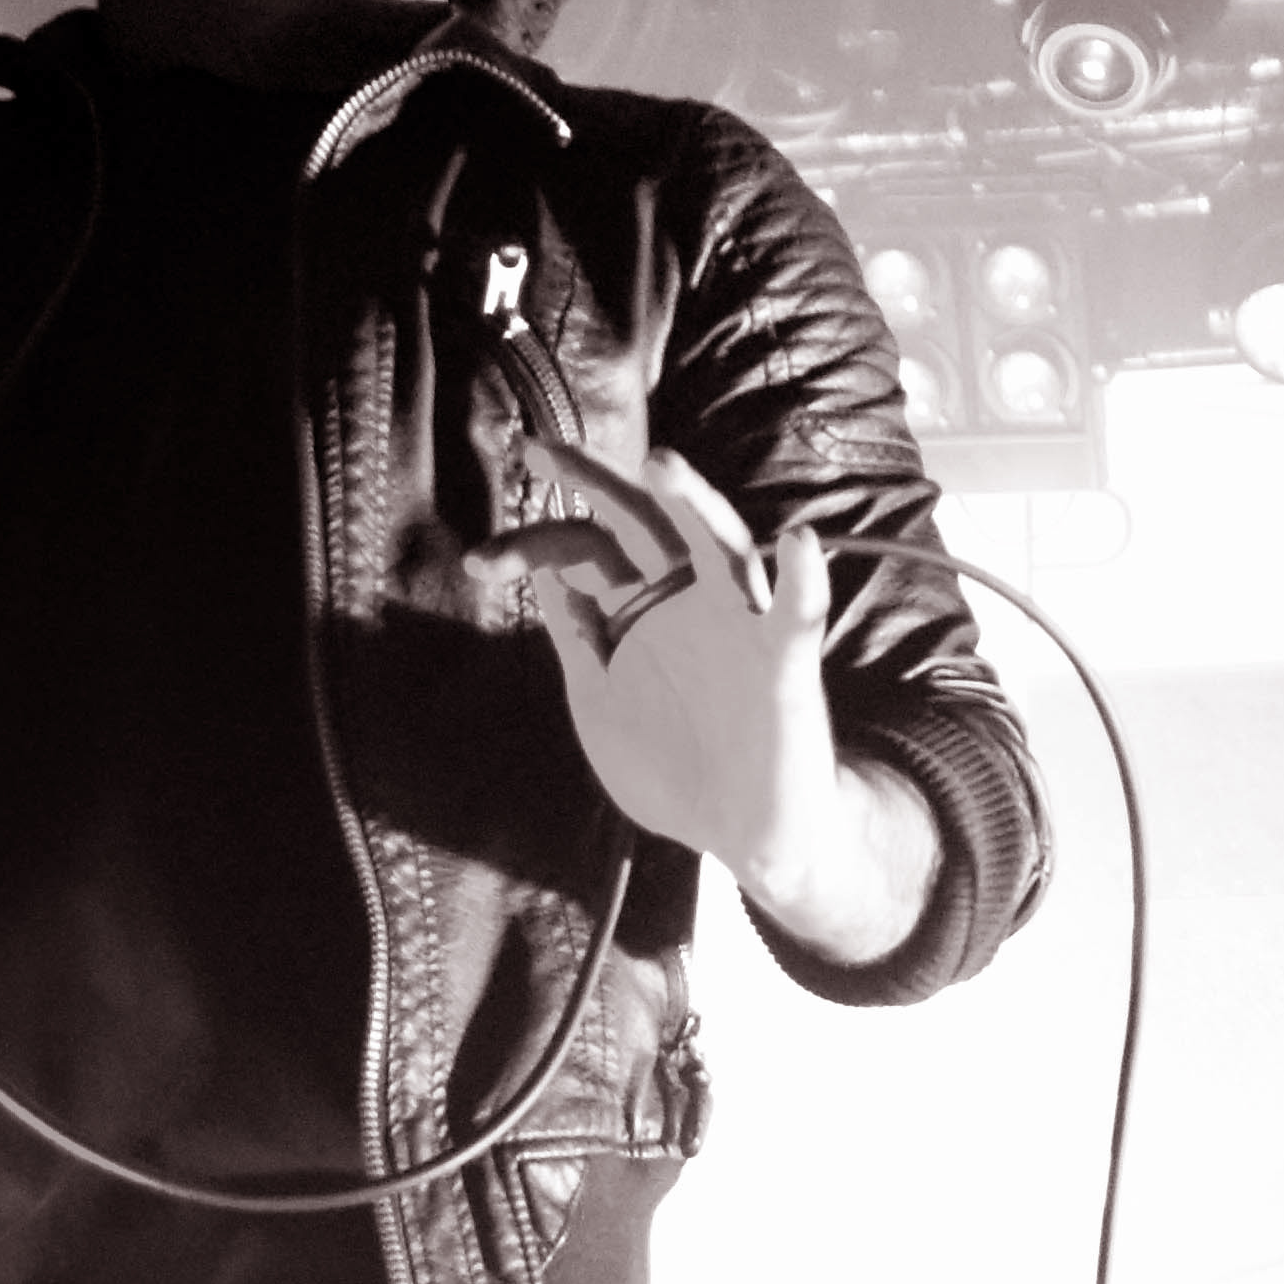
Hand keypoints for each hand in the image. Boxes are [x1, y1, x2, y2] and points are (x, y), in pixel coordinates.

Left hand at [499, 440, 930, 962]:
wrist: (745, 835)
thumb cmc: (674, 771)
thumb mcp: (600, 706)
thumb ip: (577, 644)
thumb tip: (544, 579)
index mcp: (636, 610)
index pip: (582, 551)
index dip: (529, 547)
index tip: (480, 561)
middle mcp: (684, 602)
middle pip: (639, 523)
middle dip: (590, 483)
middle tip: (537, 449)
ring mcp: (737, 625)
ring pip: (718, 545)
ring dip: (695, 503)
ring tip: (662, 464)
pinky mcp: (784, 663)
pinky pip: (798, 615)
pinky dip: (803, 579)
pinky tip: (798, 541)